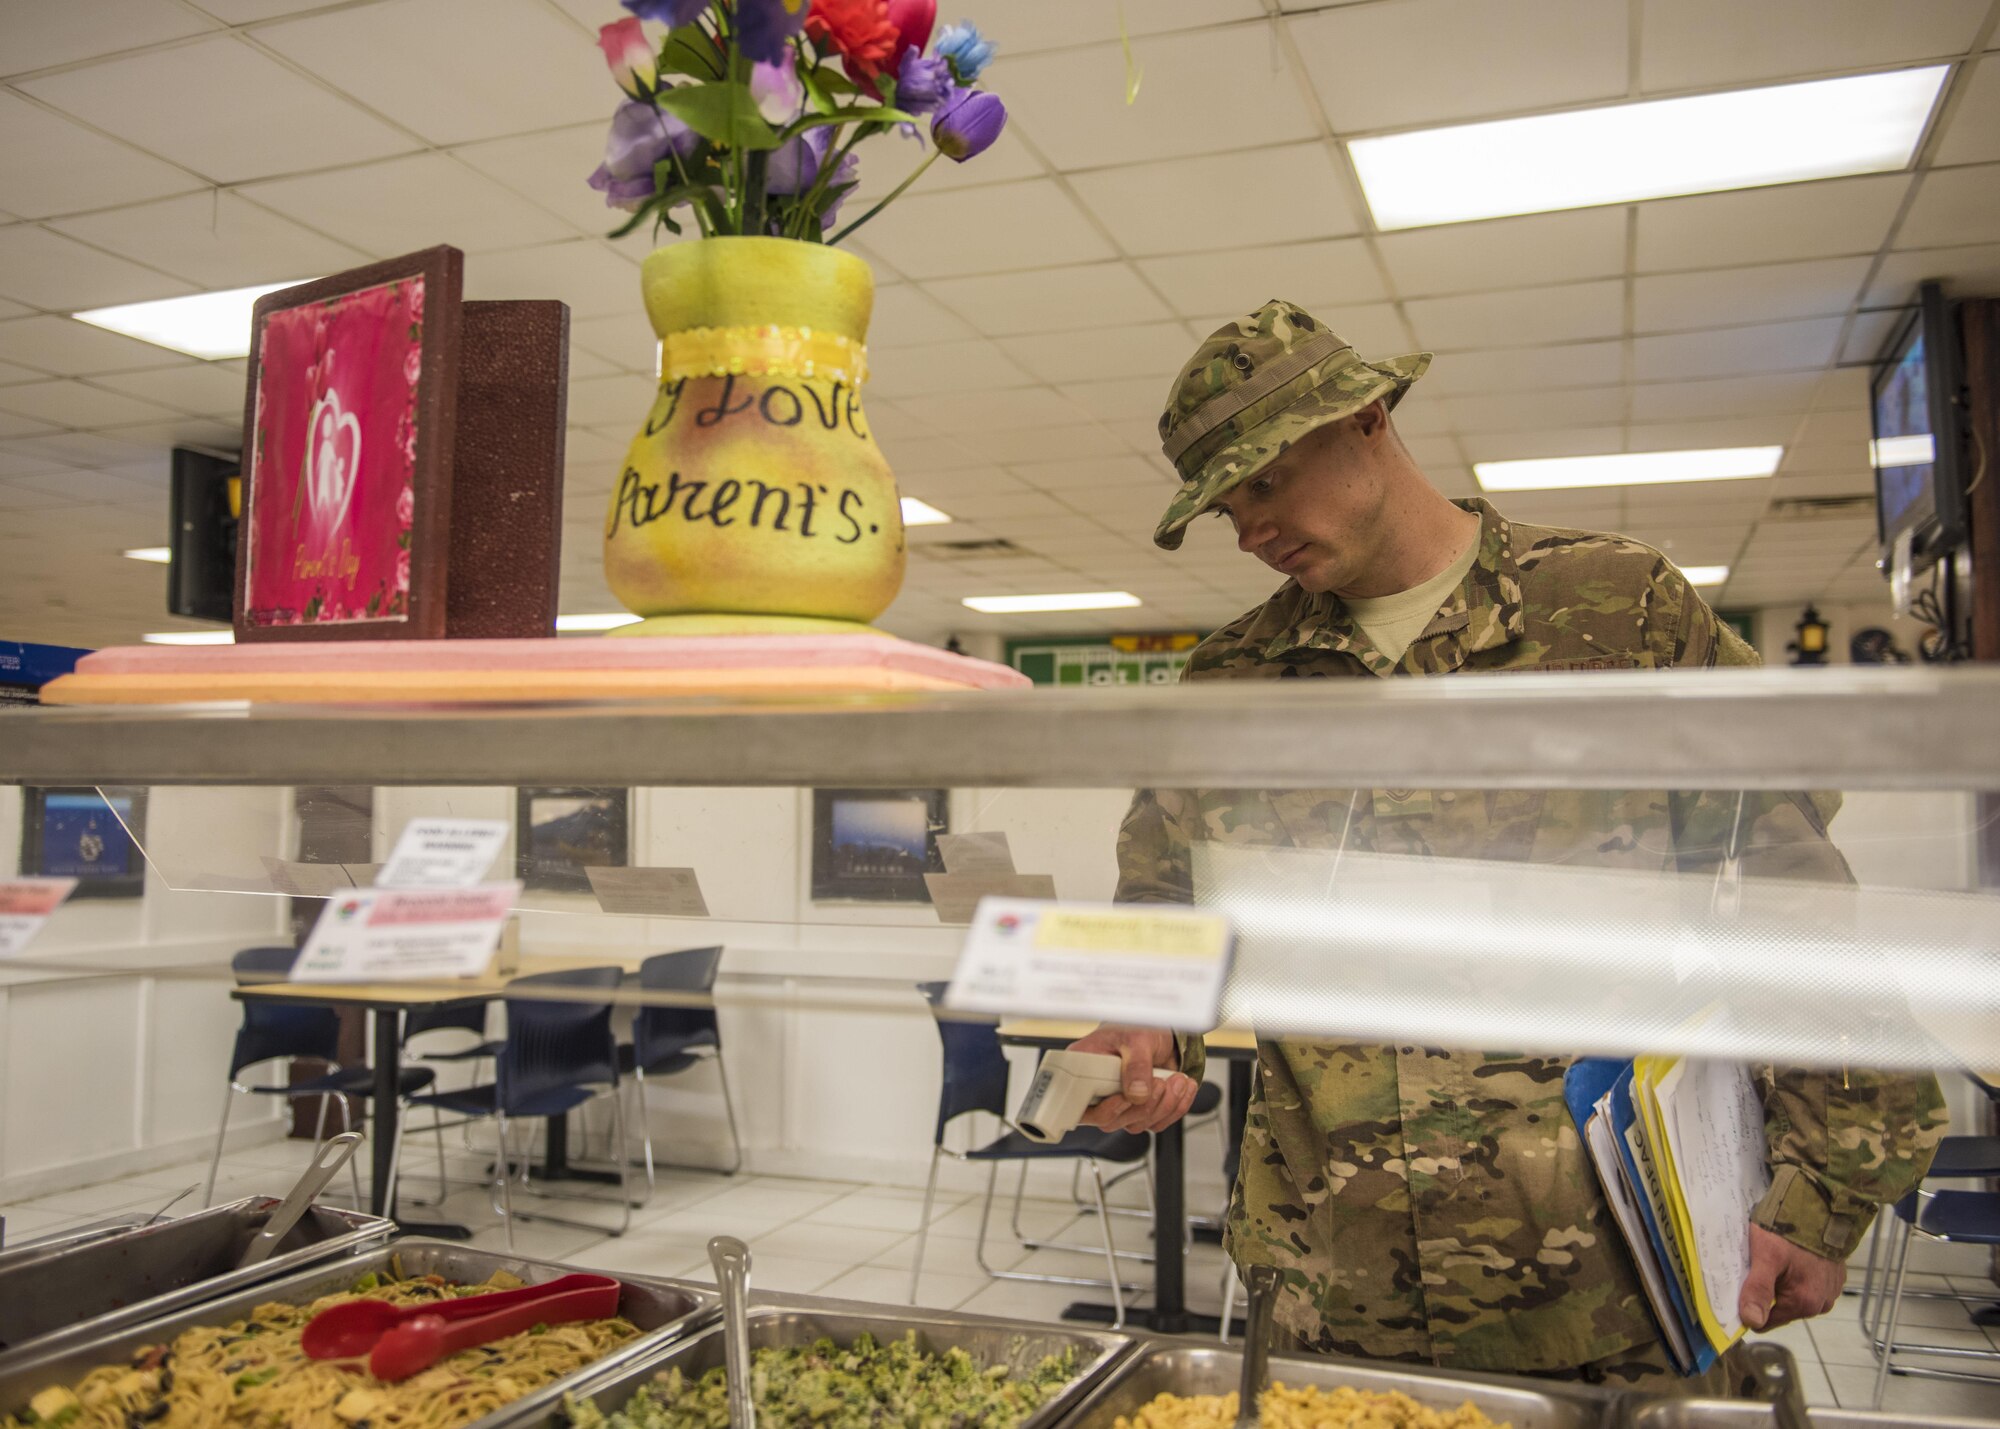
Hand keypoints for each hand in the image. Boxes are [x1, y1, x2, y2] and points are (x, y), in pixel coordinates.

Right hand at [1068, 1024, 1200, 1134]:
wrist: (1161, 1033)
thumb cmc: (1138, 1028)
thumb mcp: (1137, 1039)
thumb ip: (1136, 1066)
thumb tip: (1137, 1094)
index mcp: (1084, 1068)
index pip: (1080, 1105)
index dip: (1103, 1109)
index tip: (1125, 1098)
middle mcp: (1098, 1090)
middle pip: (1111, 1120)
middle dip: (1142, 1106)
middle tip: (1161, 1082)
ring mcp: (1118, 1103)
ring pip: (1135, 1124)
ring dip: (1163, 1105)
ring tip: (1177, 1080)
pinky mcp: (1139, 1109)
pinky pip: (1156, 1122)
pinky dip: (1174, 1108)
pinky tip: (1182, 1088)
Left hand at [1739, 1223, 1846, 1329]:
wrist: (1821, 1206)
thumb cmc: (1789, 1231)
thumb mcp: (1766, 1257)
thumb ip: (1758, 1290)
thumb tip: (1751, 1323)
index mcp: (1805, 1303)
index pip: (1767, 1322)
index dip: (1750, 1308)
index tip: (1738, 1290)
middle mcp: (1822, 1303)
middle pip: (1781, 1308)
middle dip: (1767, 1293)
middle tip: (1755, 1268)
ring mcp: (1830, 1290)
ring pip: (1794, 1296)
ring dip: (1782, 1283)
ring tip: (1772, 1262)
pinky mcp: (1834, 1276)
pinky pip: (1809, 1283)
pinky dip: (1797, 1275)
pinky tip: (1790, 1258)